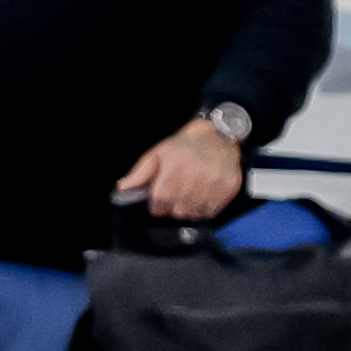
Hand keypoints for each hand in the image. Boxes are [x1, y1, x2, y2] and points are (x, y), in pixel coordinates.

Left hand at [117, 119, 246, 223]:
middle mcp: (196, 177)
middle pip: (177, 211)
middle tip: (177, 192)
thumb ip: (139, 173)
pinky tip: (203, 194)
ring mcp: (214, 184)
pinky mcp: (228, 190)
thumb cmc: (185, 147)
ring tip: (190, 192)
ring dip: (188, 209)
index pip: (160, 202)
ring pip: (193, 214)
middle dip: (172, 206)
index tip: (159, 200)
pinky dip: (203, 209)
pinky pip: (210, 213)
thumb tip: (122, 188)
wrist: (220, 135)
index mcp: (175, 167)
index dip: (157, 204)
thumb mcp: (158, 154)